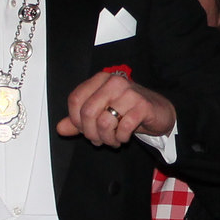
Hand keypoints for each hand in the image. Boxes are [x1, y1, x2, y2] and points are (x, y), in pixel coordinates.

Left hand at [59, 69, 176, 145]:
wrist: (159, 111)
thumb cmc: (128, 111)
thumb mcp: (101, 113)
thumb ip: (80, 120)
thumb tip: (60, 128)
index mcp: (100, 80)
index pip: (75, 100)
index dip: (75, 121)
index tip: (84, 130)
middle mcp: (113, 82)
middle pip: (88, 112)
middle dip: (90, 133)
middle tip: (98, 139)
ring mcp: (129, 92)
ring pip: (104, 122)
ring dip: (106, 138)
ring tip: (112, 140)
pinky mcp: (143, 105)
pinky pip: (123, 127)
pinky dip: (121, 138)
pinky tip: (124, 137)